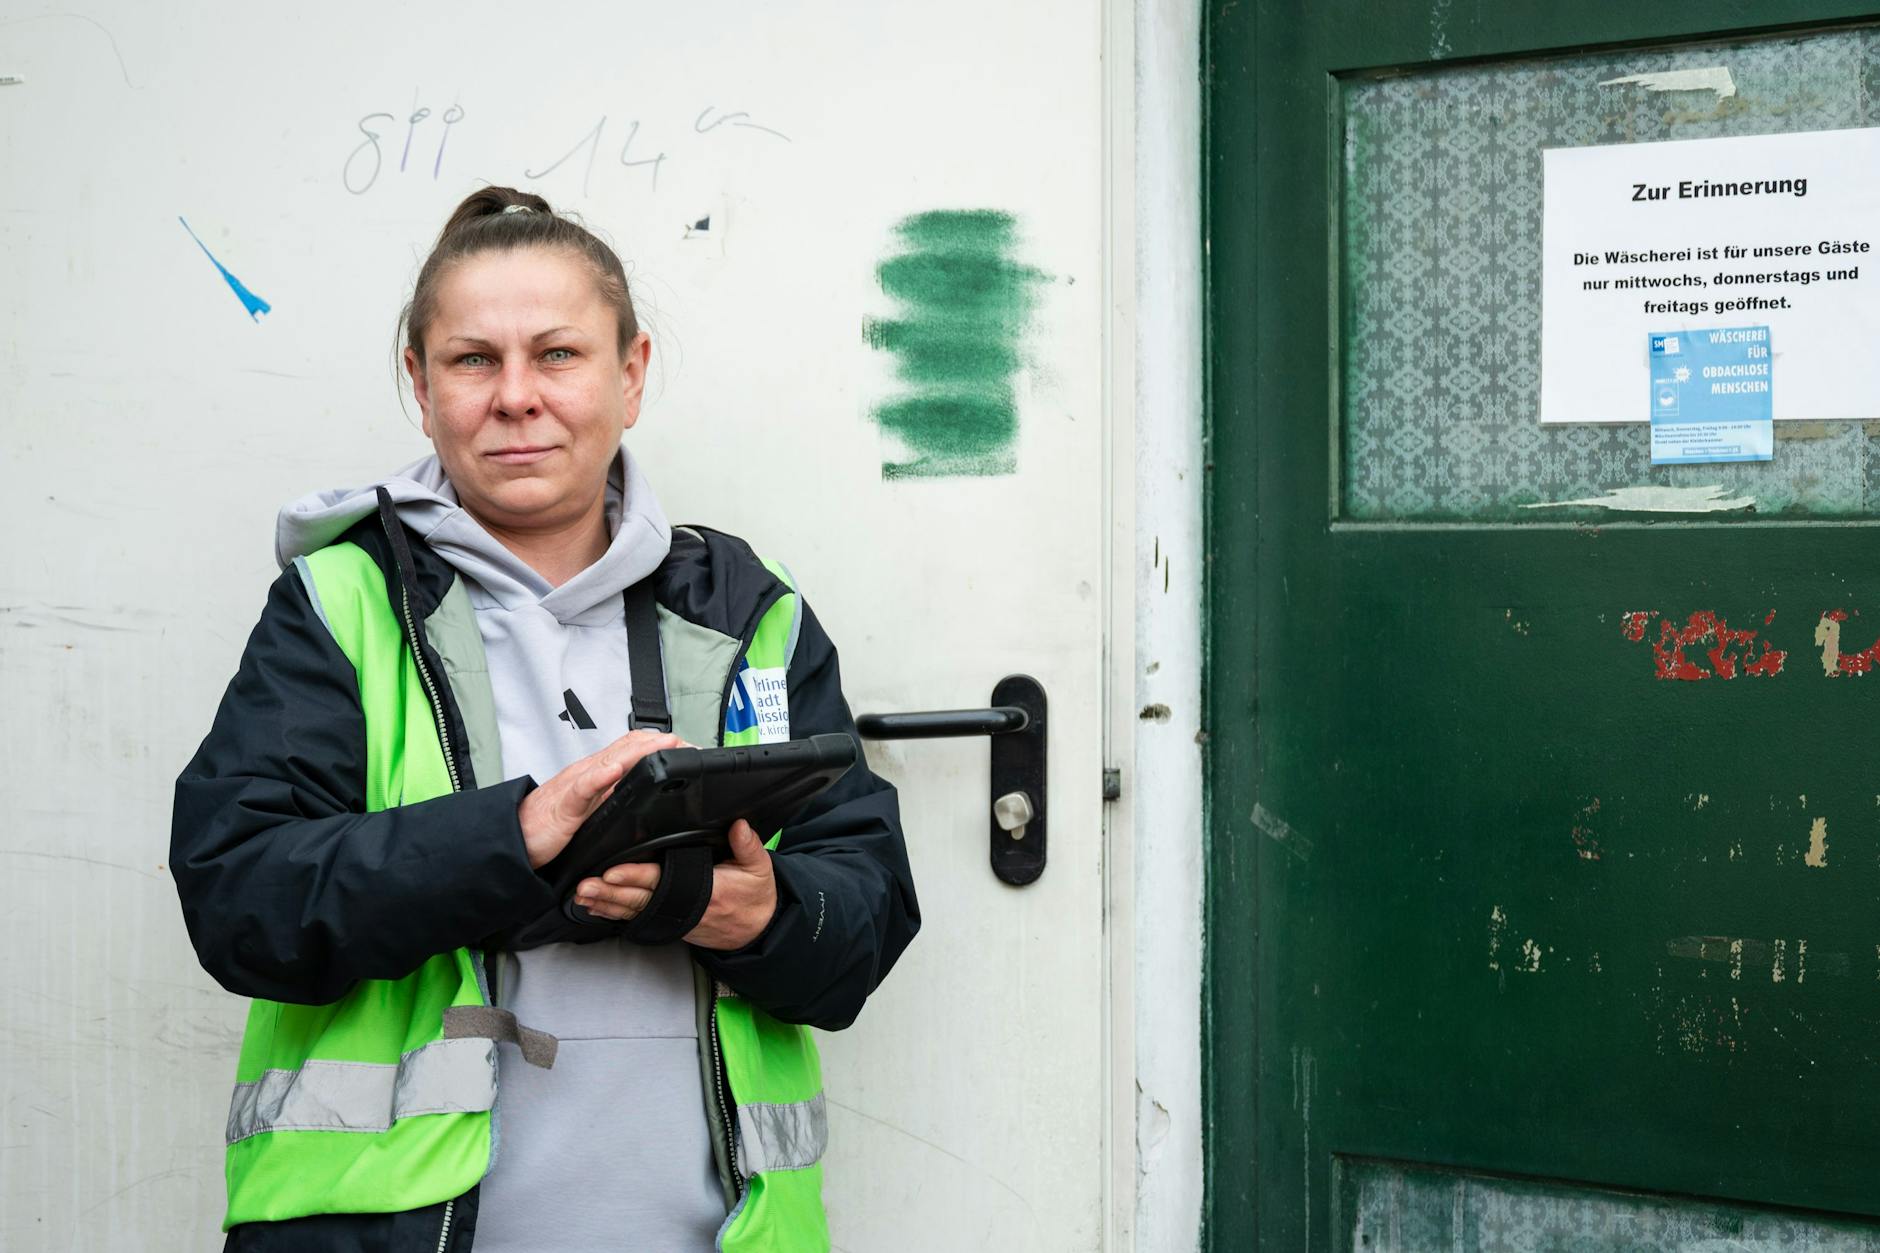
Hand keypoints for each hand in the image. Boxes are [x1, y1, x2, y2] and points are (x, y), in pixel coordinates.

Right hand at [516, 730, 683, 869]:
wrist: (513, 837)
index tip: (690, 750)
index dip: (662, 746)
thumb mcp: (592, 811)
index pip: (634, 750)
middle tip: (691, 745)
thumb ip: (614, 797)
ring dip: (640, 751)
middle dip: (661, 744)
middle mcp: (588, 773)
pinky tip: (615, 770)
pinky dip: (600, 776)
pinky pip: (582, 787)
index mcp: (597, 774)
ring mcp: (575, 786)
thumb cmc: (548, 824)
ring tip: (666, 745)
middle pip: (629, 748)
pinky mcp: (563, 806)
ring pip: (611, 760)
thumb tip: (646, 795)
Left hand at [574, 819, 778, 950]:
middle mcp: (683, 907)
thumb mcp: (760, 868)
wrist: (756, 930)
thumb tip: (738, 824)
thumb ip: (748, 845)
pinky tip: (595, 907)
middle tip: (585, 885)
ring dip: (605, 903)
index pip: (663, 880)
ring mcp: (673, 916)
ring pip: (632, 910)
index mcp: (704, 891)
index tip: (614, 870)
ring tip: (582, 895)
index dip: (636, 876)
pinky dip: (613, 912)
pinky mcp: (667, 921)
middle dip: (610, 892)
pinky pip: (635, 917)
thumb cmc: (755, 898)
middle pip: (639, 898)